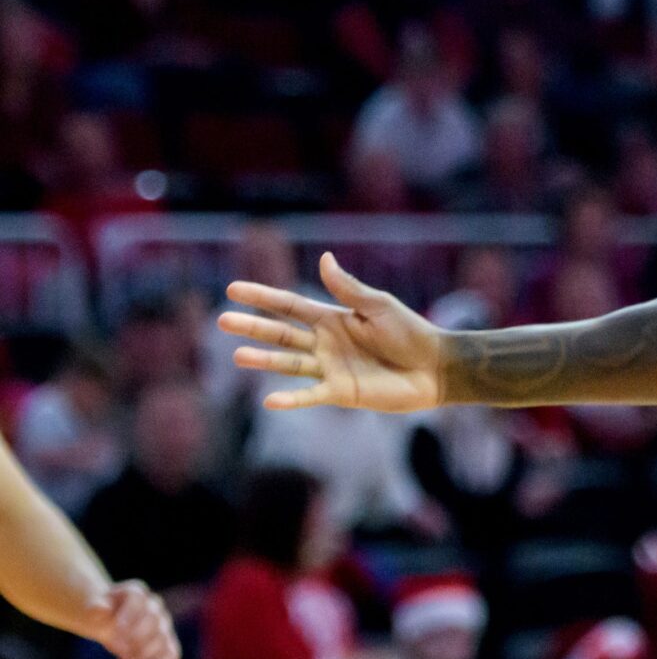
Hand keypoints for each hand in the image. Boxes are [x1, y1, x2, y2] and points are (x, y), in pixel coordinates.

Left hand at [83, 580, 178, 658]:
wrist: (109, 618)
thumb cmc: (102, 612)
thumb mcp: (94, 607)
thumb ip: (96, 607)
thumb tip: (100, 609)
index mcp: (136, 593)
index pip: (138, 601)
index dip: (128, 616)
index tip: (114, 631)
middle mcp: (154, 606)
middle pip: (153, 621)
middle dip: (135, 639)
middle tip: (116, 649)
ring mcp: (163, 624)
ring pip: (162, 640)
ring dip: (144, 655)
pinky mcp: (166, 642)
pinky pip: (172, 654)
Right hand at [221, 251, 446, 413]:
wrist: (434, 366)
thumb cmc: (410, 331)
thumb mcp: (379, 305)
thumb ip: (348, 288)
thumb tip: (323, 258)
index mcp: (334, 318)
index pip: (290, 305)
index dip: (262, 297)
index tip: (233, 289)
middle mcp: (325, 343)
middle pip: (281, 334)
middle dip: (253, 326)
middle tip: (221, 320)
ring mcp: (330, 368)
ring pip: (289, 364)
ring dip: (264, 360)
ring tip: (237, 356)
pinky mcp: (340, 392)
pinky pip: (310, 395)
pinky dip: (291, 399)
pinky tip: (268, 400)